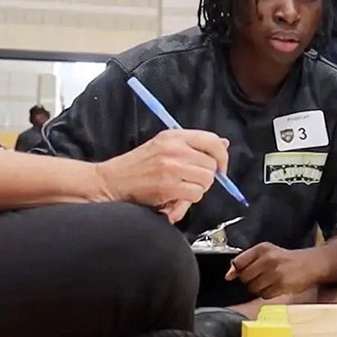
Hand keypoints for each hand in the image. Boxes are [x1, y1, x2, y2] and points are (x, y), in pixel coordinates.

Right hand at [95, 129, 229, 223]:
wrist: (112, 181)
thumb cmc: (139, 166)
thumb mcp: (165, 146)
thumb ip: (194, 145)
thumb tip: (224, 143)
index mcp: (174, 136)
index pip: (212, 140)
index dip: (222, 156)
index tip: (220, 167)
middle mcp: (174, 148)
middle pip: (212, 164)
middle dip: (206, 177)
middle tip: (191, 181)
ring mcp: (171, 167)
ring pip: (206, 180)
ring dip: (198, 189)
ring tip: (182, 189)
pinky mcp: (168, 186)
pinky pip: (196, 194)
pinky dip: (189, 200)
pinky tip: (176, 198)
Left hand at [225, 243, 322, 298]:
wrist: (311, 264)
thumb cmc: (287, 260)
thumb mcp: (268, 253)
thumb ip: (246, 261)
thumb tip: (228, 275)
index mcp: (262, 248)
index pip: (238, 262)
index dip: (239, 271)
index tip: (243, 272)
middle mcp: (268, 259)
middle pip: (244, 277)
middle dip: (250, 280)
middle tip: (262, 276)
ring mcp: (274, 272)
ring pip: (253, 288)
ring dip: (259, 288)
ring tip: (270, 281)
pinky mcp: (281, 284)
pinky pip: (264, 295)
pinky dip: (268, 293)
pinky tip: (276, 286)